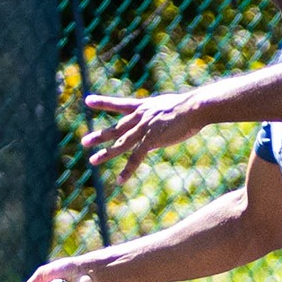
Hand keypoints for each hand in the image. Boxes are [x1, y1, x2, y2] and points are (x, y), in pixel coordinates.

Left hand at [83, 91, 207, 184]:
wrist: (196, 107)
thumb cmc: (193, 106)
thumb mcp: (173, 106)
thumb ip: (163, 116)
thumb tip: (164, 122)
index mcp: (145, 107)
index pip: (120, 105)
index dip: (103, 103)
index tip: (88, 101)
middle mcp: (141, 117)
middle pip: (116, 128)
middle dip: (100, 136)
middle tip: (84, 142)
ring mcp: (144, 129)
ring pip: (121, 143)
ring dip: (106, 153)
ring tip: (92, 161)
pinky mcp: (151, 140)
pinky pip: (136, 158)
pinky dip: (128, 170)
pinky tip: (120, 181)